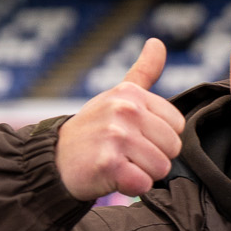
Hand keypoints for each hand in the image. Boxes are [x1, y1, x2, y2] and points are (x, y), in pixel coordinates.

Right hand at [53, 39, 185, 201]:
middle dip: (153, 158)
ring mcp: (116, 135)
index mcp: (131, 93)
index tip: (134, 138)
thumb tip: (157, 42)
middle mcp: (125, 110)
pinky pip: (143, 185)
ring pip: (161, 169)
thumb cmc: (92, 130)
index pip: (177, 126)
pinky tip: (111, 178)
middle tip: (125, 155)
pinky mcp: (108, 163)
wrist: (54, 161)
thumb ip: (143, 72)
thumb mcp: (116, 96)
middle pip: (172, 149)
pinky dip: (130, 188)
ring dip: (142, 175)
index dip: (159, 138)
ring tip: (118, 165)